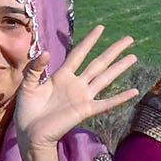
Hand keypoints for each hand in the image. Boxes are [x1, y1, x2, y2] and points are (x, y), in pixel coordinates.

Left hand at [13, 25, 138, 160]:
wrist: (30, 132)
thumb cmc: (27, 109)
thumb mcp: (28, 83)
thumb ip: (36, 67)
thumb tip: (47, 53)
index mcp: (62, 75)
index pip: (79, 54)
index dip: (90, 41)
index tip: (101, 28)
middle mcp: (76, 84)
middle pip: (99, 63)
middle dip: (113, 51)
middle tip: (129, 39)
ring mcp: (83, 97)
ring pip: (106, 78)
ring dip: (120, 68)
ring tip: (133, 57)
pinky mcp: (86, 110)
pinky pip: (106, 103)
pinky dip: (120, 98)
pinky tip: (134, 91)